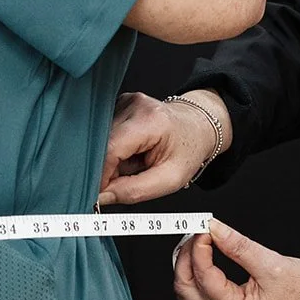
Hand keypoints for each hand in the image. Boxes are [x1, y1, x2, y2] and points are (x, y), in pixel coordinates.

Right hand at [97, 90, 231, 206]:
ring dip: (113, 161)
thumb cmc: (188, 151)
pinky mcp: (119, 105)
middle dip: (109, 170)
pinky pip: (105, 137)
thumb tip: (101, 197)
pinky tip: (132, 152)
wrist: (197, 127)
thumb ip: (134, 191)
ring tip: (136, 162)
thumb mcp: (170, 180)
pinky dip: (115, 151)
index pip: (110, 150)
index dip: (102, 175)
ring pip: (101, 143)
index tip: (103, 194)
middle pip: (102, 146)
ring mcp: (125, 103)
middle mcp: (134, 106)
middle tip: (128, 179)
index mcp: (150, 120)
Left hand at [173, 219, 299, 299]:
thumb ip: (238, 246)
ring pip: (188, 292)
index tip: (204, 228)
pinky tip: (204, 257)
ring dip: (188, 266)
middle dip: (185, 258)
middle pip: (185, 288)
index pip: (203, 277)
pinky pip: (199, 293)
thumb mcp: (271, 263)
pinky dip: (196, 273)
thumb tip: (215, 229)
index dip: (199, 248)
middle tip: (196, 234)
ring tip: (199, 243)